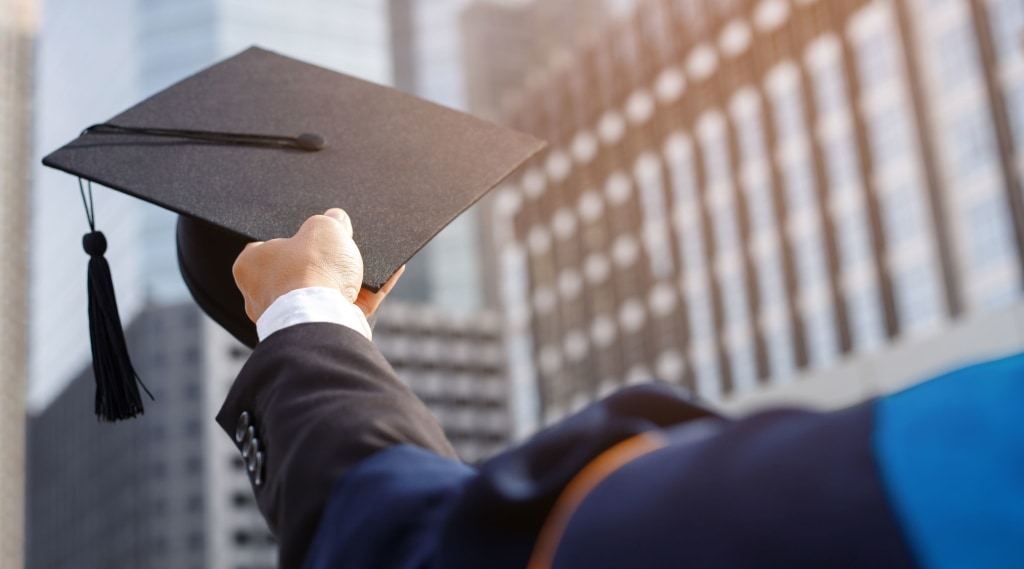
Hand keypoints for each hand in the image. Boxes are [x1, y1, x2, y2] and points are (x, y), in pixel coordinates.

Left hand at [232, 208, 402, 322]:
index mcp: (250, 267)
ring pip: (325, 290)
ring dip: (347, 277)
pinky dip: (369, 292)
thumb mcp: (322, 228)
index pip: (268, 246)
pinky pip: (350, 305)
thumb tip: (337, 220)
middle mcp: (265, 296)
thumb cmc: (310, 272)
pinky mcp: (323, 328)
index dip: (294, 236)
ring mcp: (294, 316)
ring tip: (367, 260)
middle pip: (300, 269)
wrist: (324, 318)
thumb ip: (330, 221)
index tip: (314, 232)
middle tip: (342, 244)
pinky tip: (389, 273)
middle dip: (324, 259)